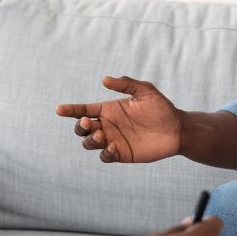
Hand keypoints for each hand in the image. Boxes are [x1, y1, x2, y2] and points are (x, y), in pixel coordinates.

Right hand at [56, 76, 182, 162]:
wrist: (177, 130)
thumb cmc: (161, 108)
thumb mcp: (145, 91)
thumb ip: (126, 84)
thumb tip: (104, 79)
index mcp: (108, 109)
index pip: (84, 110)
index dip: (70, 110)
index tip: (59, 109)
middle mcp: (107, 125)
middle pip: (82, 128)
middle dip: (80, 126)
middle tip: (89, 123)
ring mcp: (113, 140)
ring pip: (89, 143)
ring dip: (90, 140)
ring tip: (102, 135)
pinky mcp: (121, 154)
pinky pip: (105, 156)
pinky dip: (104, 153)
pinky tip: (113, 147)